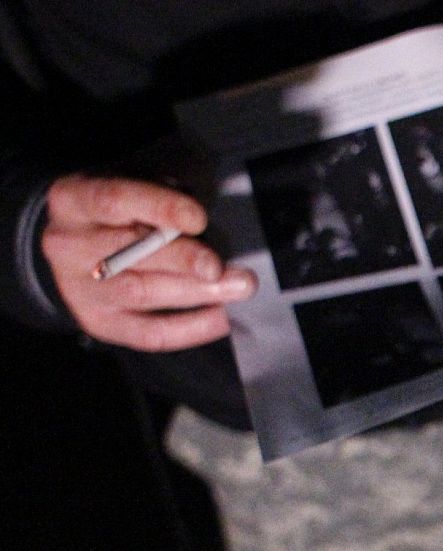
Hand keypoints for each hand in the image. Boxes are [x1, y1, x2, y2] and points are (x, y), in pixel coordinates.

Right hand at [42, 175, 255, 350]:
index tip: (199, 219)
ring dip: (197, 292)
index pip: (114, 201)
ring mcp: (78, 289)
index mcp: (74, 201)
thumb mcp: (132, 190)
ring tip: (238, 288)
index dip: (159, 209)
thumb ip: (163, 201)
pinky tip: (222, 318)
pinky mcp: (98, 322)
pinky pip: (147, 333)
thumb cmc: (119, 213)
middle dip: (186, 260)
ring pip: (141, 293)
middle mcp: (68, 245)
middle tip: (234, 268)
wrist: (78, 249)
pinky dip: (189, 327)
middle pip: (129, 254)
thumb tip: (207, 226)